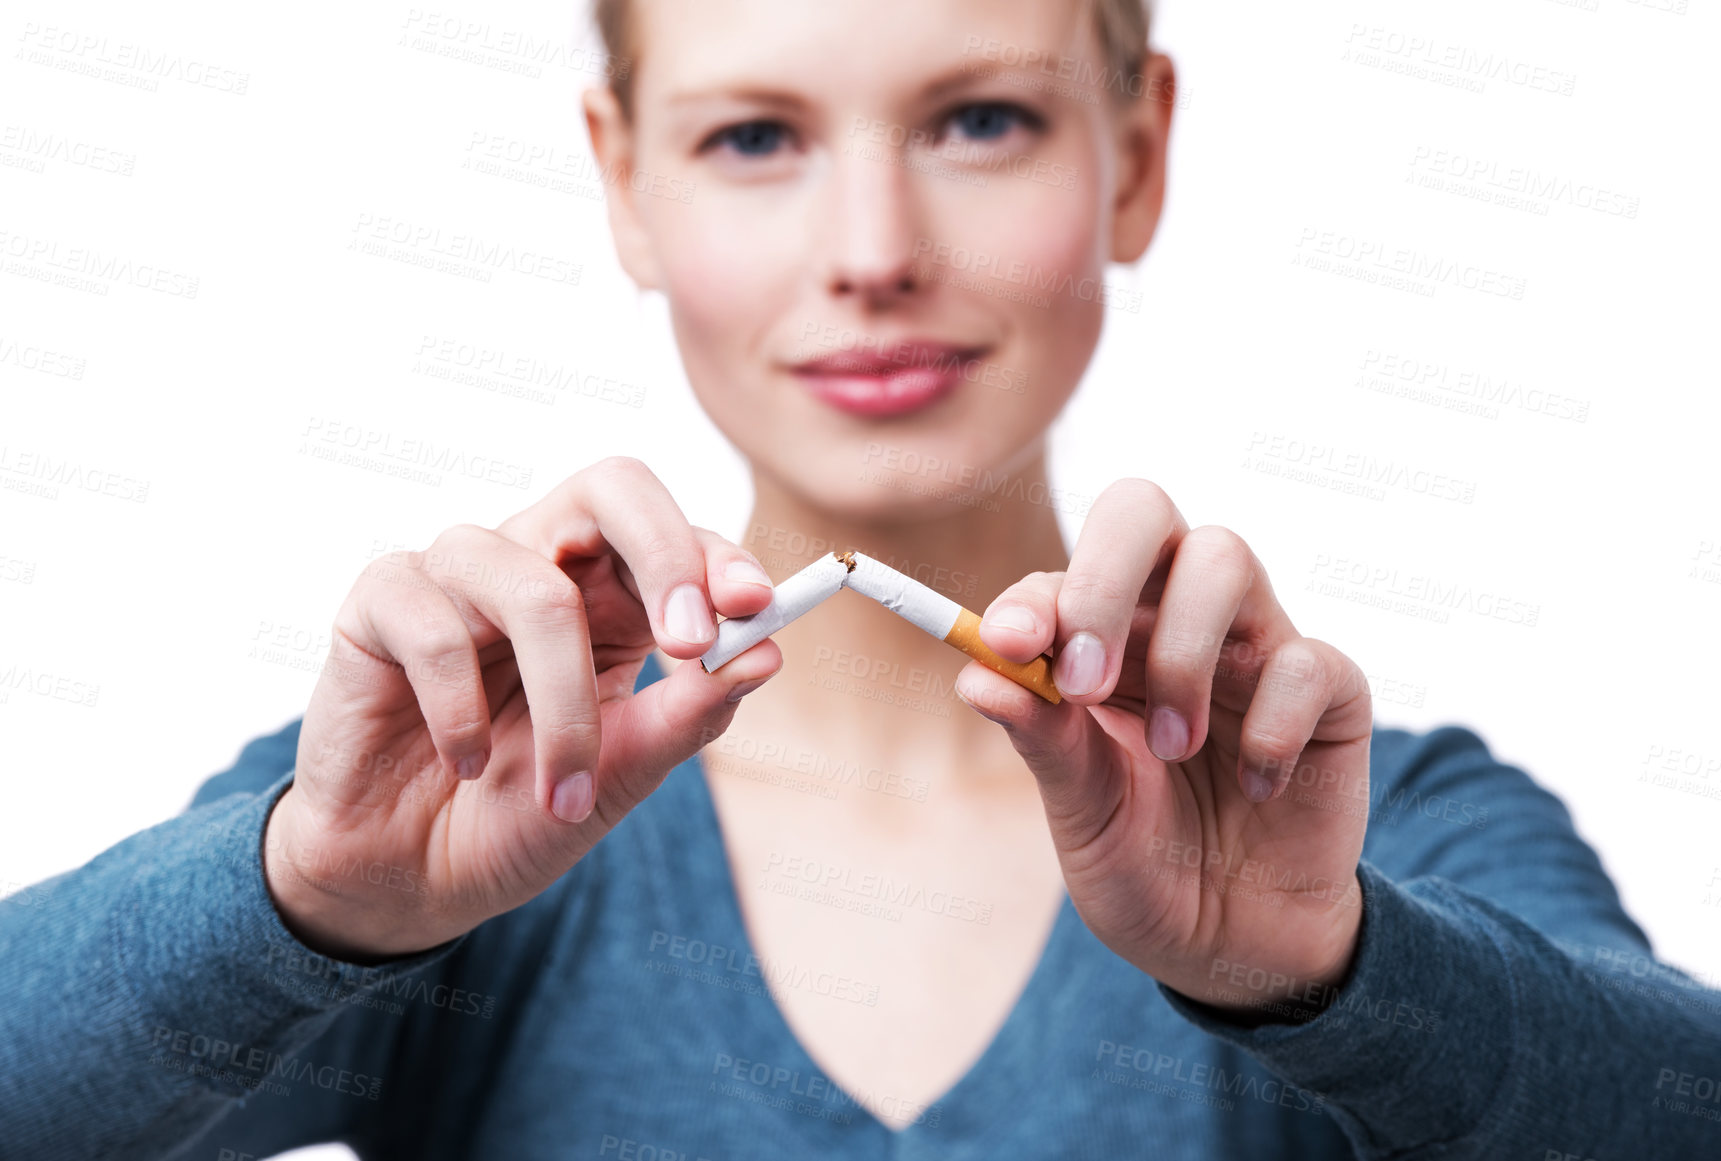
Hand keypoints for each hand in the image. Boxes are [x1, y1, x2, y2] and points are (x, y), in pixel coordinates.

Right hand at [265, 457, 783, 960]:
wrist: (409, 881)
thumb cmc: (520, 816)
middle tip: (688, 640)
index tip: (755, 605)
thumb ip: (689, 715)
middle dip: (664, 555)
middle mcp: (540, 563)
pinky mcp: (381, 602)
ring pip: (534, 589)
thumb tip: (766, 652)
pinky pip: (434, 624)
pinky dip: (461, 711)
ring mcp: (458, 575)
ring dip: (562, 704)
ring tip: (562, 793)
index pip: (675, 535)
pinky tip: (466, 763)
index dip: (716, 557)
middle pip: (611, 488)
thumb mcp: (622, 777)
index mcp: (611, 596)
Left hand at [952, 479, 1371, 1013]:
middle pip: (1143, 512)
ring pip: (1226, 557)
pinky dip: (1272, 724)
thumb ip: (1041, 740)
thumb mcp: (1081, 813)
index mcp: (1100, 643)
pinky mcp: (1329, 692)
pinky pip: (1307, 659)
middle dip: (1103, 578)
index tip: (1009, 645)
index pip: (1061, 573)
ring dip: (1182, 653)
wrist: (1235, 948)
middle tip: (1086, 679)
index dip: (1034, 597)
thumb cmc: (1146, 865)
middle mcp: (1173, 621)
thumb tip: (976, 672)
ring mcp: (1254, 647)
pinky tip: (1255, 785)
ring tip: (1173, 746)